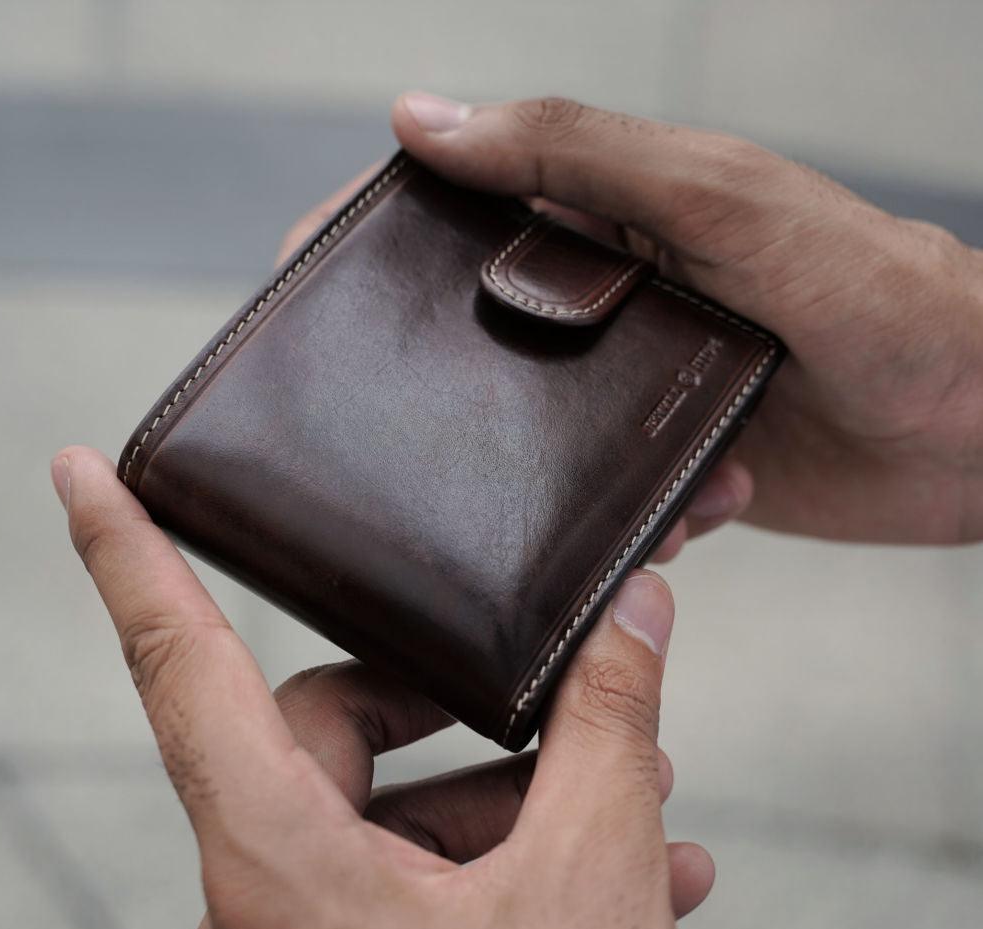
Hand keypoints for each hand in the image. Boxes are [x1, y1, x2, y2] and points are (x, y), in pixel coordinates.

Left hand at [52, 447, 717, 928]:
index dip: (125, 557)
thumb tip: (633, 612)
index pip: (180, 669)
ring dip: (506, 801)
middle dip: (454, 719)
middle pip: (327, 739)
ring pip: (383, 820)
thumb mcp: (598, 883)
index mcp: (274, 874)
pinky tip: (624, 874)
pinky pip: (403, 888)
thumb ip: (609, 725)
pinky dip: (495, 864)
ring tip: (633, 805)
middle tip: (558, 712)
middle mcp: (256, 920)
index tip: (78, 476)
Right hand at [383, 93, 982, 545]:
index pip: (460, 209)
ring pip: (532, 438)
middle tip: (400, 428)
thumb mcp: (720, 200)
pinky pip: (602, 504)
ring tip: (620, 489)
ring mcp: (635, 392)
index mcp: (607, 220)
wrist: (980, 427)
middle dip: (441, 379)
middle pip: (477, 333)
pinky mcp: (670, 468)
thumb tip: (426, 119)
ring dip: (550, 473)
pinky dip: (633, 520)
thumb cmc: (875, 294)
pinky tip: (700, 510)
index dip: (375, 237)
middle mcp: (610, 305)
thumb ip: (579, 156)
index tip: (302, 283)